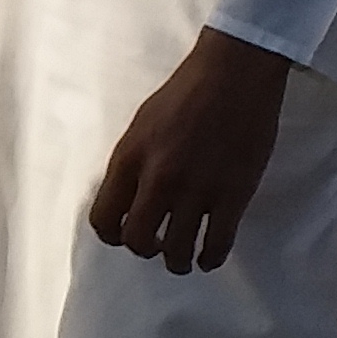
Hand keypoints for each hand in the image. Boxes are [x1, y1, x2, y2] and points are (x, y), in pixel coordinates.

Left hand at [88, 30, 295, 273]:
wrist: (232, 77)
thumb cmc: (184, 95)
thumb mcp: (140, 127)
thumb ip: (131, 165)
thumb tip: (128, 199)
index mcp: (129, 160)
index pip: (104, 219)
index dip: (112, 235)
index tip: (125, 235)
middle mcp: (158, 180)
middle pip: (137, 241)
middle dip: (144, 249)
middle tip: (156, 245)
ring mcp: (196, 191)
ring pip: (177, 251)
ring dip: (177, 261)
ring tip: (182, 258)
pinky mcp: (232, 196)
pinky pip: (216, 245)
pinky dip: (210, 259)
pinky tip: (208, 256)